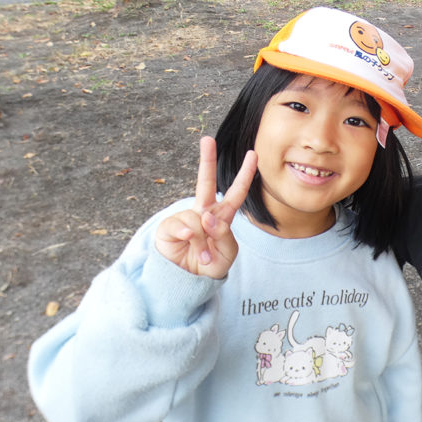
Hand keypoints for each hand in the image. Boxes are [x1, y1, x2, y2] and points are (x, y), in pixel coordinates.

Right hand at [154, 136, 257, 278]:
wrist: (187, 282)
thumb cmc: (210, 264)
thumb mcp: (226, 253)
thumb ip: (222, 234)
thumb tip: (205, 217)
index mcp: (221, 216)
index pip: (235, 193)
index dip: (245, 174)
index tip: (252, 154)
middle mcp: (203, 213)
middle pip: (205, 181)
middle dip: (206, 159)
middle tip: (207, 139)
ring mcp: (185, 218)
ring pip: (198, 219)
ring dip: (203, 241)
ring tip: (202, 256)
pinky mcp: (169, 227)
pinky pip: (181, 225)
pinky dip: (187, 237)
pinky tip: (186, 246)